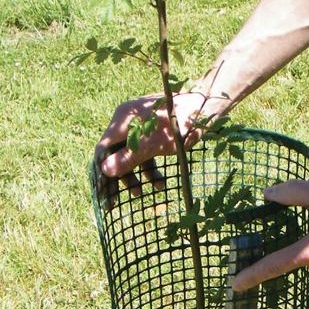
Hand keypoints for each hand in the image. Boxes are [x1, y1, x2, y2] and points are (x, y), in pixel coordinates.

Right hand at [93, 92, 207, 207]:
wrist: (204, 108)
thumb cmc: (178, 124)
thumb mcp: (153, 145)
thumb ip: (129, 157)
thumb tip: (105, 170)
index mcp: (123, 120)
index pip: (104, 148)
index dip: (103, 171)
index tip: (104, 193)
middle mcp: (128, 122)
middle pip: (117, 153)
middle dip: (121, 177)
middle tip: (118, 200)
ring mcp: (141, 127)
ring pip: (133, 155)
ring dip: (137, 175)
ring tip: (141, 194)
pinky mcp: (155, 133)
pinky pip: (146, 153)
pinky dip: (151, 168)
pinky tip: (160, 183)